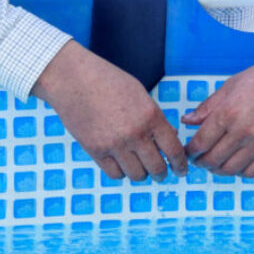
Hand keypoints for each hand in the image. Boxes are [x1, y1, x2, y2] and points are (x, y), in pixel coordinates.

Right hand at [32, 40, 187, 180]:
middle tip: (161, 174)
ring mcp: (114, 144)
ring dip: (141, 173)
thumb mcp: (139, 94)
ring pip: (137, 175)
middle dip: (162, 174)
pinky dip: (121, 172)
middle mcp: (135, 133)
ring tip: (140, 168)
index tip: (180, 170)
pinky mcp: (95, 151)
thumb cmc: (107, 81)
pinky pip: (115, 174)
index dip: (180, 164)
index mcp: (151, 116)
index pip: (173, 150)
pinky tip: (121, 164)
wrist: (72, 79)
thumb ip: (154, 117)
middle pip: (157, 168)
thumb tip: (169, 139)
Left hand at [182, 51, 253, 177]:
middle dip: (201, 162)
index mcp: (228, 112)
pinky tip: (235, 163)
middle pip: (213, 159)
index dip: (191, 151)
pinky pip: (251, 172)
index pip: (201, 142)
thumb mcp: (231, 86)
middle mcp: (243, 131)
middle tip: (198, 160)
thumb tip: (186, 121)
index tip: (188, 151)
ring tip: (214, 163)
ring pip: (230, 169)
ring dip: (218, 169)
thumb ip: (207, 107)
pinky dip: (239, 171)